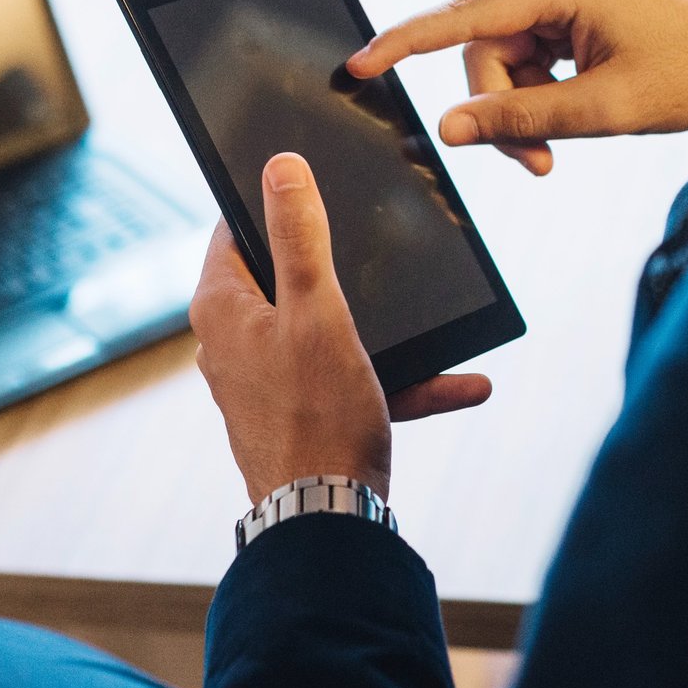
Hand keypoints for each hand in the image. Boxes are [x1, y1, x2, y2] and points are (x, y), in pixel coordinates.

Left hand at [189, 152, 493, 504]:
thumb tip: (281, 166)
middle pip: (289, 277)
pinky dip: (402, 381)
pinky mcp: (299, 415)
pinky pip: (353, 381)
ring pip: (330, 332)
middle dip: (343, 267)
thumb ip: (300, 236)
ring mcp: (265, 381)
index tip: (321, 183)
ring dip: (389, 332)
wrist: (328, 521)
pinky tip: (465, 384)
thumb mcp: (317, 310)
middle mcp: (232, 342)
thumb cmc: (316, 415)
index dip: (277, 202)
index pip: (237, 228)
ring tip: (442, 326)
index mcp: (222, 307)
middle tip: (390, 248)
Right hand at [347, 0, 687, 175]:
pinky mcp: (577, 9)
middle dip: (499, 111)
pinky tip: (579, 112)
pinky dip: (542, 94)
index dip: (402, 45)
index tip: (355, 65)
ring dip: (523, 110)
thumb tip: (450, 130)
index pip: (460, 17)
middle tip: (538, 163)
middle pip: (483, 52)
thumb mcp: (605, 109)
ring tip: (562, 148)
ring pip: (505, 61)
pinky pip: (532, 57)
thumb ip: (521, 120)